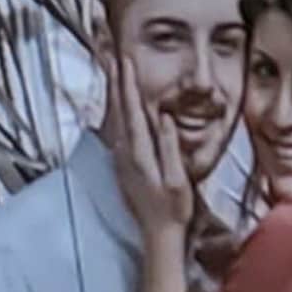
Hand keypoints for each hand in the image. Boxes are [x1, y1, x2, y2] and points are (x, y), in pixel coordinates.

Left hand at [101, 41, 192, 259]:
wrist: (158, 235)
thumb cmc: (175, 209)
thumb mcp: (179, 180)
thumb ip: (171, 148)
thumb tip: (166, 118)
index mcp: (141, 154)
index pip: (133, 110)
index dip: (129, 84)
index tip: (126, 61)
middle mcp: (126, 154)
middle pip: (118, 110)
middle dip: (116, 81)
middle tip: (112, 56)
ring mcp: (122, 160)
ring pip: (115, 118)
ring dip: (114, 94)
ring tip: (112, 73)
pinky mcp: (122, 165)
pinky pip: (117, 130)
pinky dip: (116, 111)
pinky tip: (117, 105)